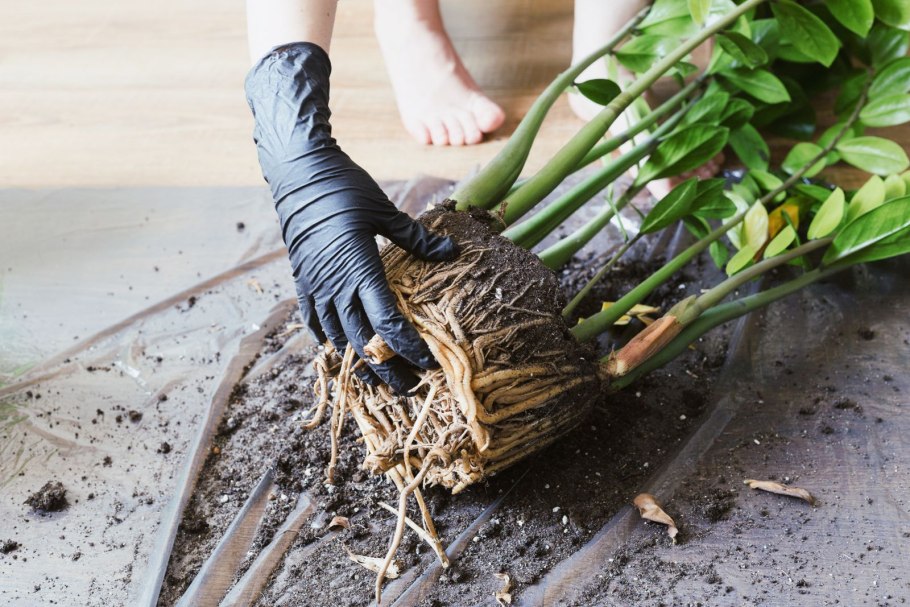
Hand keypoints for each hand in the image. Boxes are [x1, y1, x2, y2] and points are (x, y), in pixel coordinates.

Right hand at [245, 42, 457, 392]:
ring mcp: (314, 285)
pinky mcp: (302, 280)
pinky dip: (329, 340)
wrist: (298, 173)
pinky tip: (341, 350)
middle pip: (363, 341)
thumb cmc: (345, 187)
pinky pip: (313, 321)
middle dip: (388, 368)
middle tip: (410, 388)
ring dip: (359, 361)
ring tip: (380, 380)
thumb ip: (417, 238)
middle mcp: (334, 285)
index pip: (387, 322)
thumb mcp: (385, 210)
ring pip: (337, 337)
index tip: (428, 364)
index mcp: (359, 268)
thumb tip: (453, 251)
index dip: (408, 348)